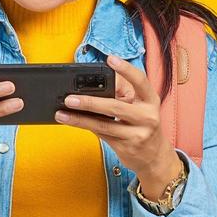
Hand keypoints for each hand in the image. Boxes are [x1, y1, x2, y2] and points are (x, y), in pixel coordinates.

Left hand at [54, 54, 181, 193]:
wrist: (154, 157)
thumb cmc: (142, 125)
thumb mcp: (140, 107)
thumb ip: (122, 95)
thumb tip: (93, 85)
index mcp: (151, 101)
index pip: (140, 81)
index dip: (126, 69)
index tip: (110, 59)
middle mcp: (147, 117)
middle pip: (115, 107)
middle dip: (90, 102)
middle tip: (69, 98)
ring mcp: (137, 134)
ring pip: (104, 125)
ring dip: (80, 119)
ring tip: (62, 113)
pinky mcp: (126, 148)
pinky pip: (102, 135)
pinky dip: (85, 127)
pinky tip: (72, 122)